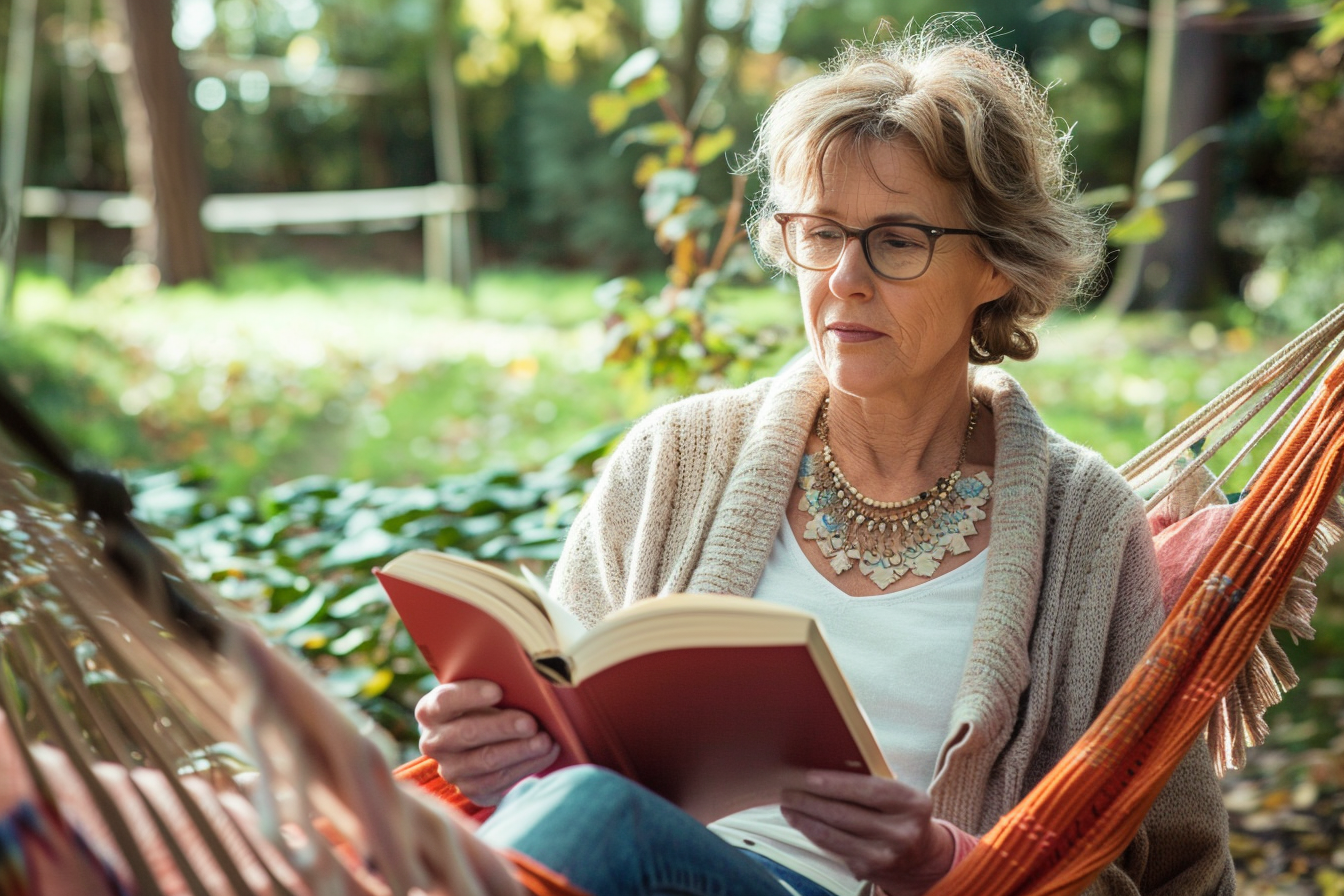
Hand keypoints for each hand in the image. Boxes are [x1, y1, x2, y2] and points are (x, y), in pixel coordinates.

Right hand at [415, 679, 559, 805]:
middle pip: (467, 734)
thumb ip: (493, 683)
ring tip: (545, 740)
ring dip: (520, 750)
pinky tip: (547, 752)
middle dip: (502, 727)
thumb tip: (525, 678)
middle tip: (530, 722)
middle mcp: (434, 743)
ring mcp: (451, 770)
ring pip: (486, 761)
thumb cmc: (482, 704)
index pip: (445, 701)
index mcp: (430, 711)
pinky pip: (499, 781)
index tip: (498, 690)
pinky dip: (527, 766)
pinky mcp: (471, 789)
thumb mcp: (478, 689)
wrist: (476, 738)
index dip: (470, 695)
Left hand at [780, 771, 955, 895]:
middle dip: (810, 801)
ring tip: (788, 806)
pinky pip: (833, 849)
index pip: (869, 790)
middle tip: (787, 791)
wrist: (921, 857)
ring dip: (805, 819)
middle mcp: (902, 832)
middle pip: (845, 814)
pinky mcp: (869, 870)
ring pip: (834, 835)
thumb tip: (823, 770)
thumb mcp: (898, 795)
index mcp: (913, 803)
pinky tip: (802, 822)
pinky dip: (813, 834)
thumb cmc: (899, 813)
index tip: (809, 777)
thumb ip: (872, 783)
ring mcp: (886, 855)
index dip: (836, 784)